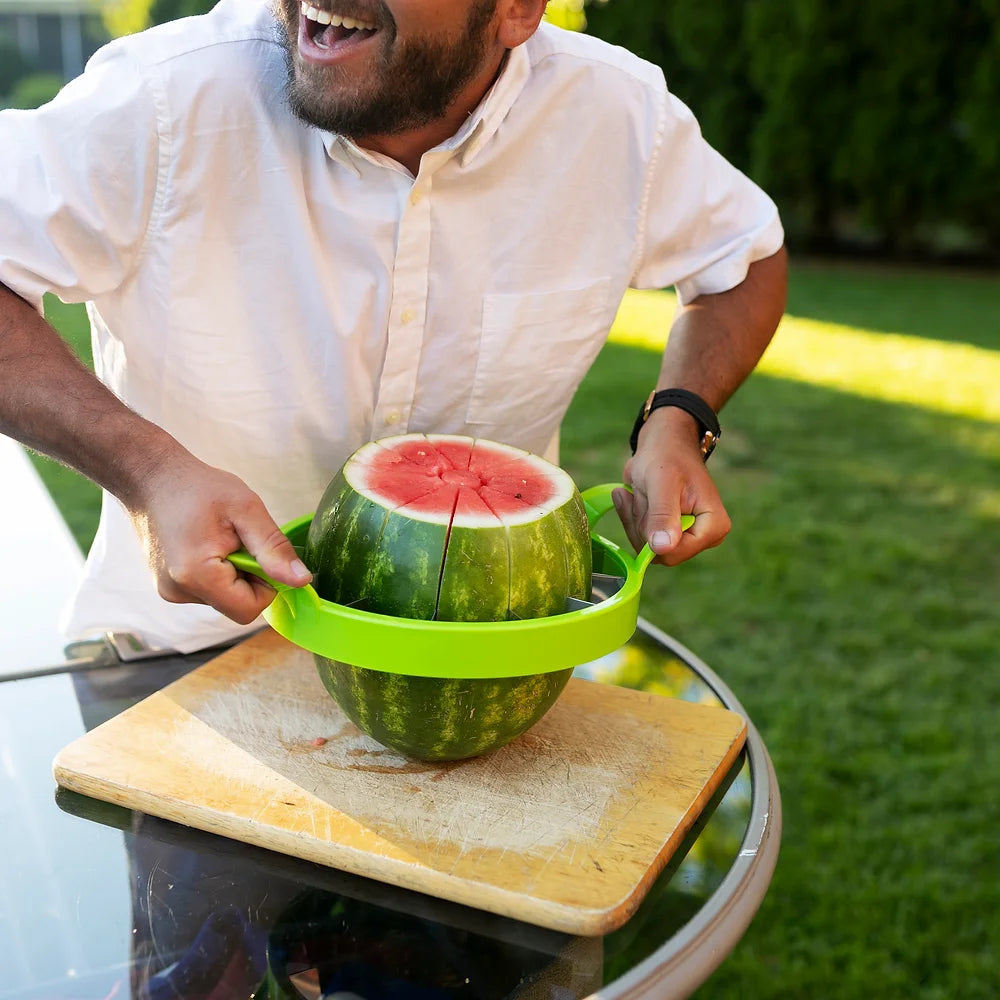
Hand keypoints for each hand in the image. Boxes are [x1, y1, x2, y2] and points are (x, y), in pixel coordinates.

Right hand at [126, 450, 312, 623]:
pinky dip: (217, 572)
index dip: (266, 586)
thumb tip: (302, 581)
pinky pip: (208, 591)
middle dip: (249, 577)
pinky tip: (206, 544)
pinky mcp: (169, 587)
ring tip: (220, 539)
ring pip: (224, 598)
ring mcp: (171, 592)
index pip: (249, 609)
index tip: (260, 553)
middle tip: (238, 540)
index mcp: (197, 575)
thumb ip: (274, 548)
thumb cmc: (200, 488)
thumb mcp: (247, 510)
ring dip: (233, 574)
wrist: (152, 477)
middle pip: (237, 605)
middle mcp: (179, 592)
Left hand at [612, 407, 730, 565]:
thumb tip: (663, 548)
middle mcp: (703, 537)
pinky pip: (640, 538)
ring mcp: (685, 536)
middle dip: (641, 523)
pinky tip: (632, 495)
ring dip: (634, 516)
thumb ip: (663, 515)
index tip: (645, 501)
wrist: (663, 442)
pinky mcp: (669, 532)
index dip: (650, 535)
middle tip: (640, 493)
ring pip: (645, 546)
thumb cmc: (667, 456)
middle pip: (658, 552)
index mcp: (713, 527)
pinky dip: (630, 516)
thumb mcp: (662, 483)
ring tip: (638, 490)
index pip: (673, 553)